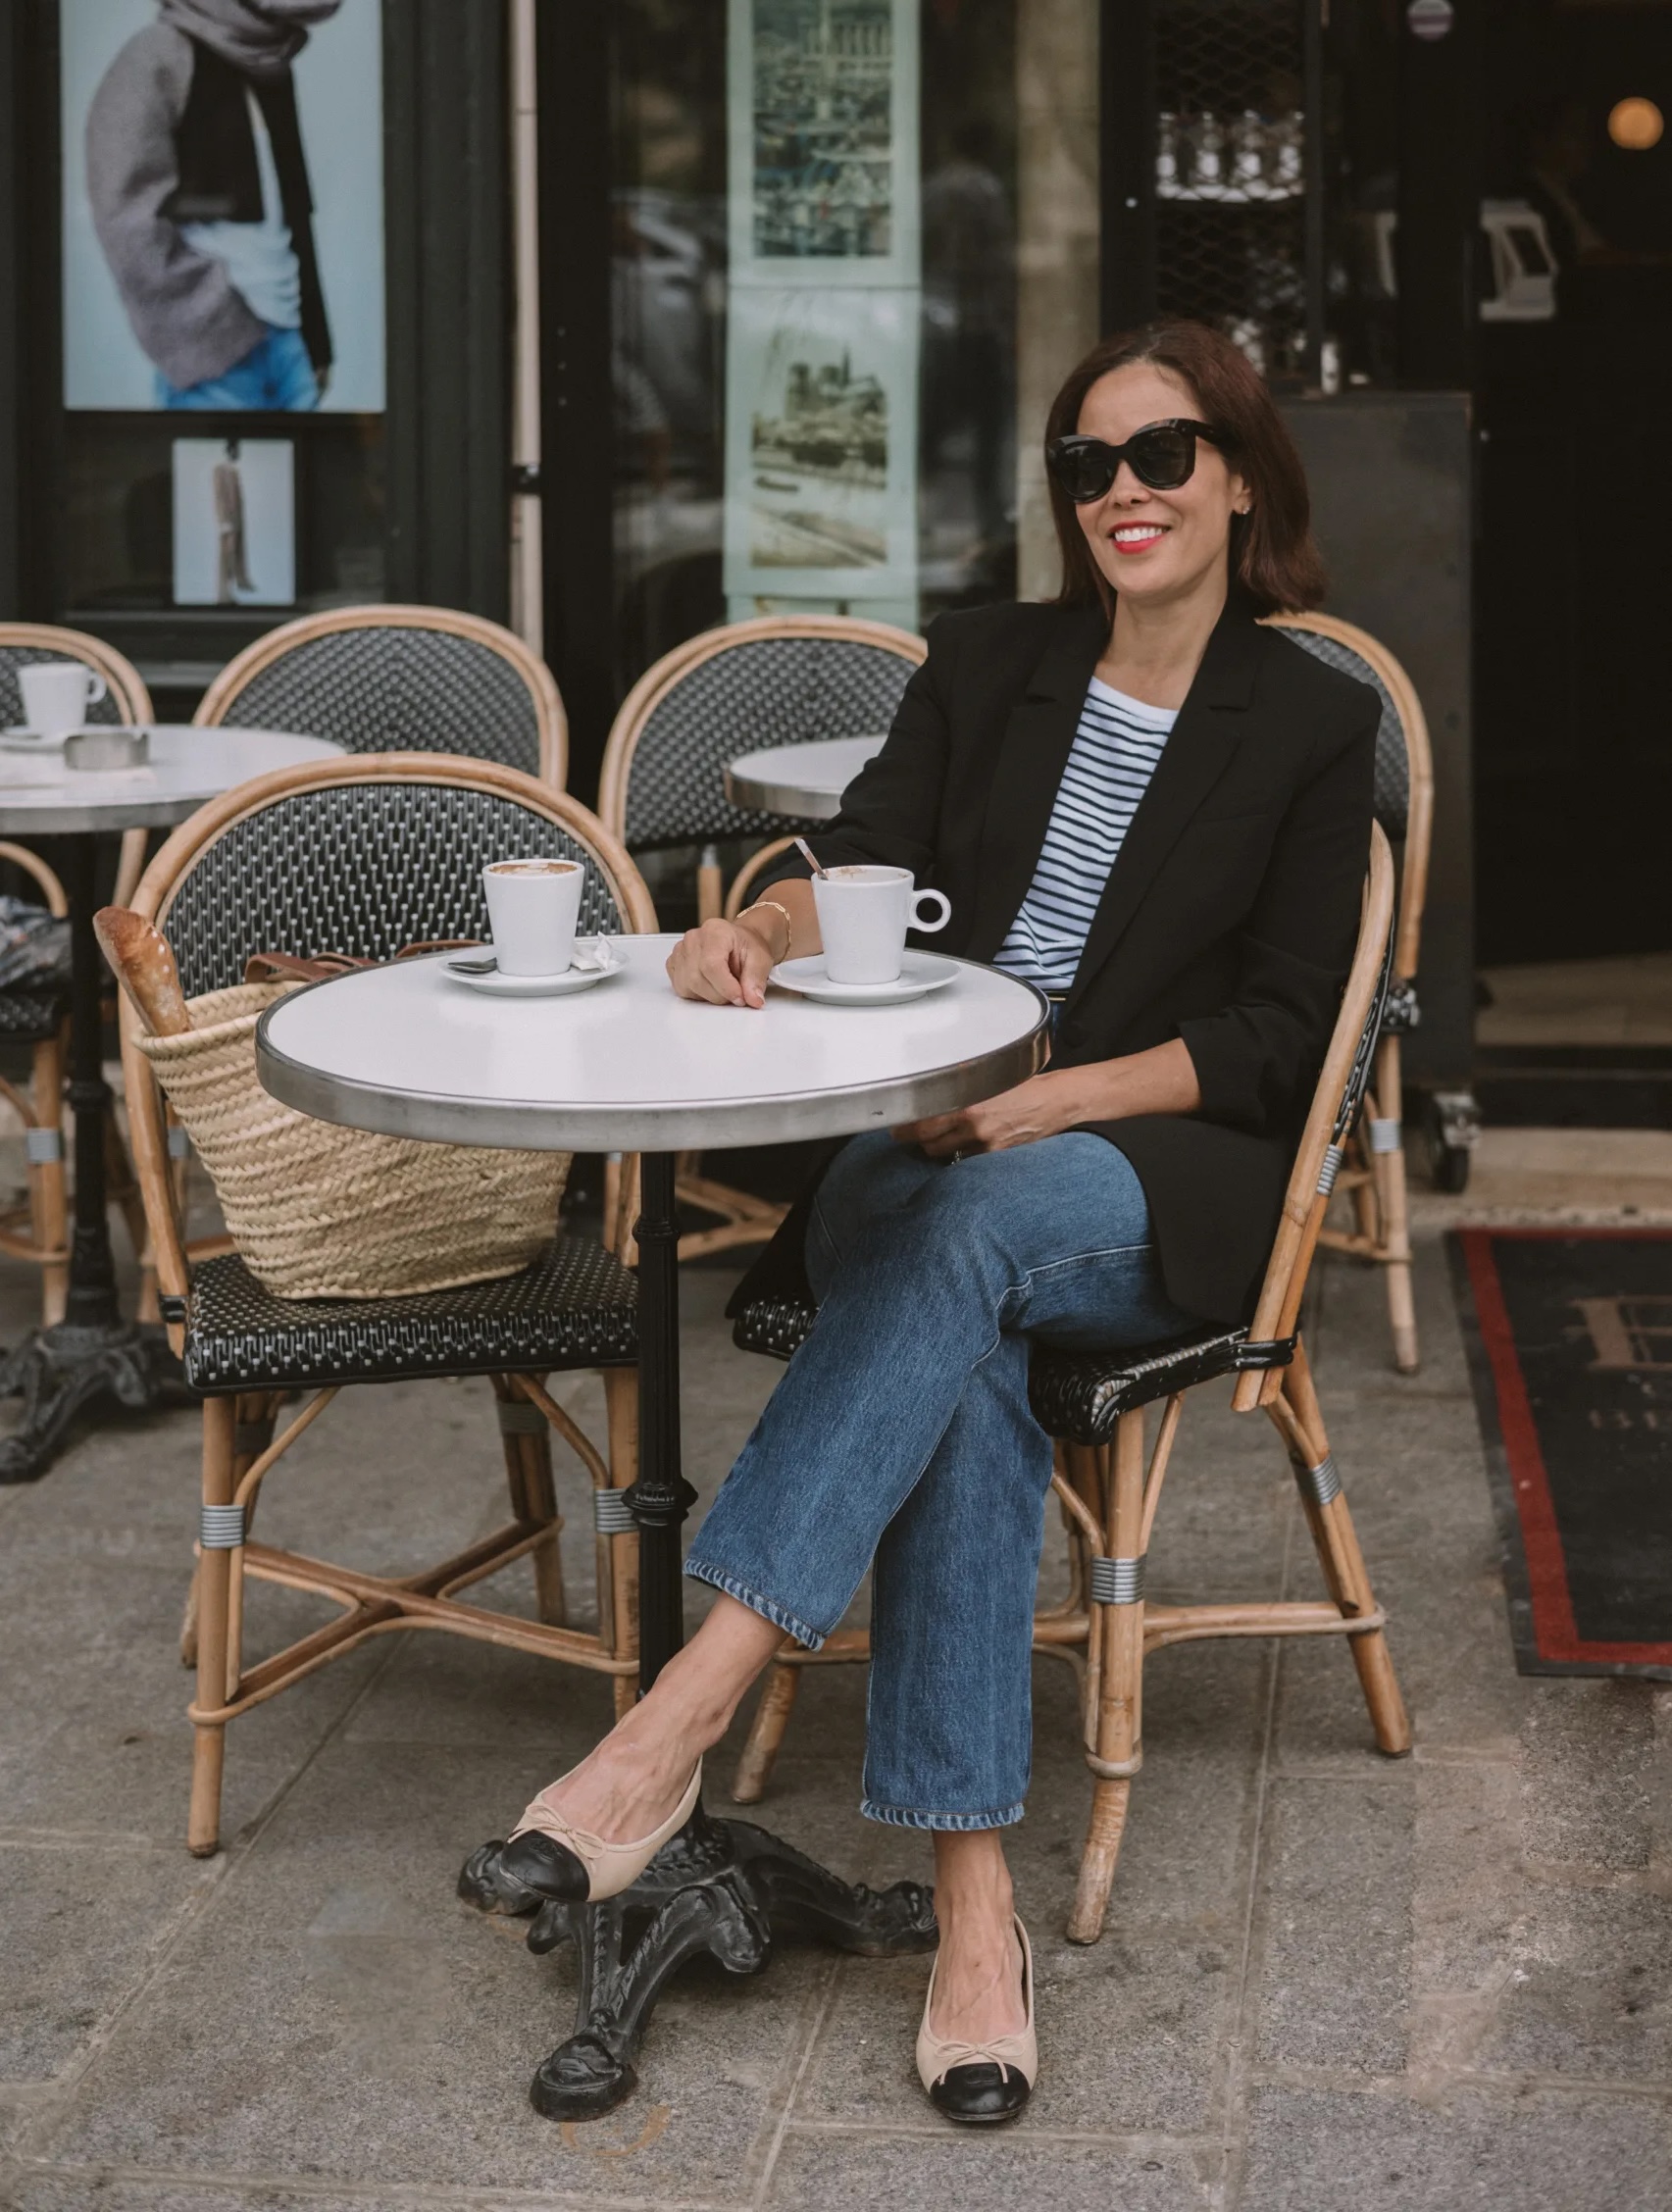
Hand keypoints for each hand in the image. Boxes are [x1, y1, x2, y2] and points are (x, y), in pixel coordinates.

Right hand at [666, 914, 780, 1007]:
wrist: (739, 943)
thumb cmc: (746, 947)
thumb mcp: (760, 959)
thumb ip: (755, 980)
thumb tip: (753, 1000)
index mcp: (714, 931)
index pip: (711, 965)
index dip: (726, 987)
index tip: (740, 998)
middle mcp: (693, 939)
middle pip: (697, 979)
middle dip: (720, 995)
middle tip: (736, 993)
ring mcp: (680, 951)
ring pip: (688, 986)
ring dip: (709, 995)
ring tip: (724, 986)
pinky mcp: (673, 964)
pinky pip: (681, 988)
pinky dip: (697, 994)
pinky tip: (710, 985)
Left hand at [894, 1071, 1081, 1159]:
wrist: (1054, 1101)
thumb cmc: (1022, 1086)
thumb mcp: (987, 1080)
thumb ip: (959, 1089)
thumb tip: (930, 1093)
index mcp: (968, 1105)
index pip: (923, 1125)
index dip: (905, 1129)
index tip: (897, 1129)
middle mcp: (974, 1128)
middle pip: (930, 1144)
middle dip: (919, 1140)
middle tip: (910, 1135)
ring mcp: (985, 1146)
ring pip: (946, 1154)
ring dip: (940, 1148)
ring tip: (943, 1136)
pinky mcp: (996, 1157)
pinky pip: (967, 1160)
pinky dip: (962, 1154)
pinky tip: (966, 1143)